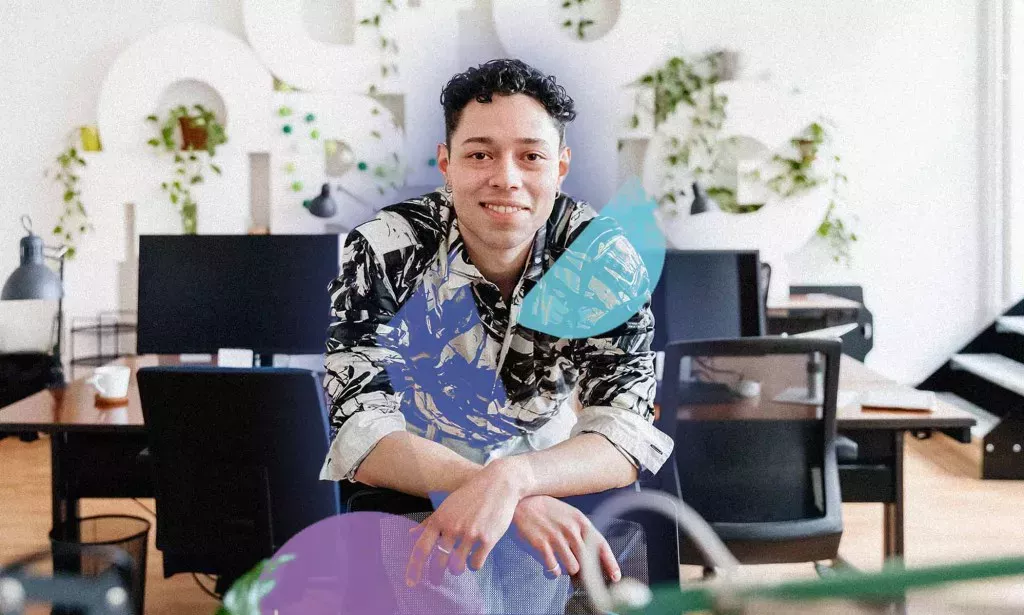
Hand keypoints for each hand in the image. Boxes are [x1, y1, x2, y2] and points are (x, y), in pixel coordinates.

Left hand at [405, 460, 522, 586]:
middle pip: (438, 562)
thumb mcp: (447, 506)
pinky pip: (476, 563)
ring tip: (457, 568)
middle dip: (436, 576)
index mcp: (440, 519)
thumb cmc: (470, 495)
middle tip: (435, 582)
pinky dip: (473, 566)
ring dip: (456, 570)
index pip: (421, 549)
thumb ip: (429, 522)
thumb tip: (411, 533)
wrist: (498, 484)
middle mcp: (453, 527)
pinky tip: (474, 560)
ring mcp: (471, 534)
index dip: (414, 569)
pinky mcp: (488, 539)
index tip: (411, 584)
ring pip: (457, 566)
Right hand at [511, 495, 620, 581]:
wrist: (521, 500)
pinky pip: (553, 568)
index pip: (602, 546)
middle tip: (582, 577)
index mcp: (581, 522)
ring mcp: (556, 538)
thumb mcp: (569, 515)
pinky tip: (551, 565)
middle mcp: (571, 530)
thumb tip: (589, 556)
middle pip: (588, 561)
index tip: (615, 577)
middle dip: (586, 572)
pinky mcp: (541, 545)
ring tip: (561, 563)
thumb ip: (580, 533)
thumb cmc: (546, 509)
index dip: (610, 564)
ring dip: (568, 570)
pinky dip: (553, 571)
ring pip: (572, 567)